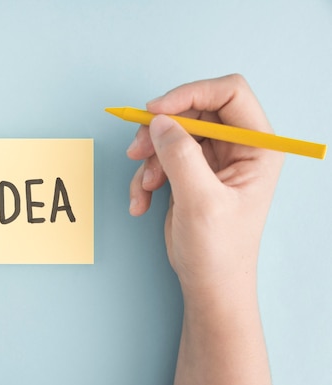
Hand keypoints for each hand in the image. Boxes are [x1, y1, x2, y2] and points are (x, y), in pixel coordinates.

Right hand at [127, 74, 283, 295]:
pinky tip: (142, 202)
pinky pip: (161, 156)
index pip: (229, 93)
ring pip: (172, 132)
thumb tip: (159, 122)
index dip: (190, 93)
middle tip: (136, 150)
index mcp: (257, 147)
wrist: (207, 282)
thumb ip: (180, 156)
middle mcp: (237, 146)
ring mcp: (211, 159)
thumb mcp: (201, 201)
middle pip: (194, 109)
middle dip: (162, 129)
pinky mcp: (189, 172)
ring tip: (144, 187)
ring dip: (149, 157)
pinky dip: (146, 177)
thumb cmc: (218, 249)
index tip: (156, 110)